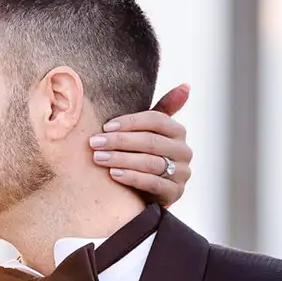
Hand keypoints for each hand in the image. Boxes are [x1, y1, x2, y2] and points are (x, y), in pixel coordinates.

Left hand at [88, 83, 191, 206]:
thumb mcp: (150, 133)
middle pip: (151, 142)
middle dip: (120, 141)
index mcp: (178, 132)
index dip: (130, 122)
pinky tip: (113, 174)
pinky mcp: (174, 193)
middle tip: (95, 143)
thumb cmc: (144, 157)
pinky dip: (132, 177)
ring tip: (99, 158)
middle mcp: (184, 151)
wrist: (146, 195)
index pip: (156, 120)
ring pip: (150, 162)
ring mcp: (181, 173)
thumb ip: (162, 110)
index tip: (105, 127)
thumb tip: (186, 85)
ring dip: (121, 159)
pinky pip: (152, 183)